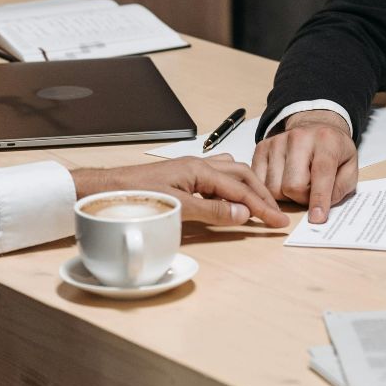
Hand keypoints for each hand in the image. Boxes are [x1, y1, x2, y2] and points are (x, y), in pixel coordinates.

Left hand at [72, 156, 288, 227]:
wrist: (107, 190)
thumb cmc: (135, 196)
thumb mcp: (177, 208)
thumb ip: (212, 210)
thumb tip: (242, 213)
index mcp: (199, 169)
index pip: (240, 189)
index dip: (261, 206)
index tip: (278, 220)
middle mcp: (198, 164)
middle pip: (241, 175)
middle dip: (261, 194)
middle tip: (276, 213)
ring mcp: (190, 169)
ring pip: (230, 172)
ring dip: (249, 187)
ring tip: (260, 204)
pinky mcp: (183, 177)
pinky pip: (217, 176)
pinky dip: (232, 186)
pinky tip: (231, 197)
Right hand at [251, 110, 357, 223]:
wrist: (315, 126)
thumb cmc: (334, 150)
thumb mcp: (350, 167)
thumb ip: (340, 188)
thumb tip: (320, 208)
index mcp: (326, 141)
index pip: (320, 174)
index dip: (319, 199)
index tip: (316, 218)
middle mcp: (299, 137)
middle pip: (292, 186)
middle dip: (302, 198)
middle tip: (310, 192)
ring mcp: (277, 141)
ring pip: (273, 187)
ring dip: (286, 195)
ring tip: (297, 184)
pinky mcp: (262, 147)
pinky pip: (259, 181)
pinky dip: (270, 189)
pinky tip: (282, 181)